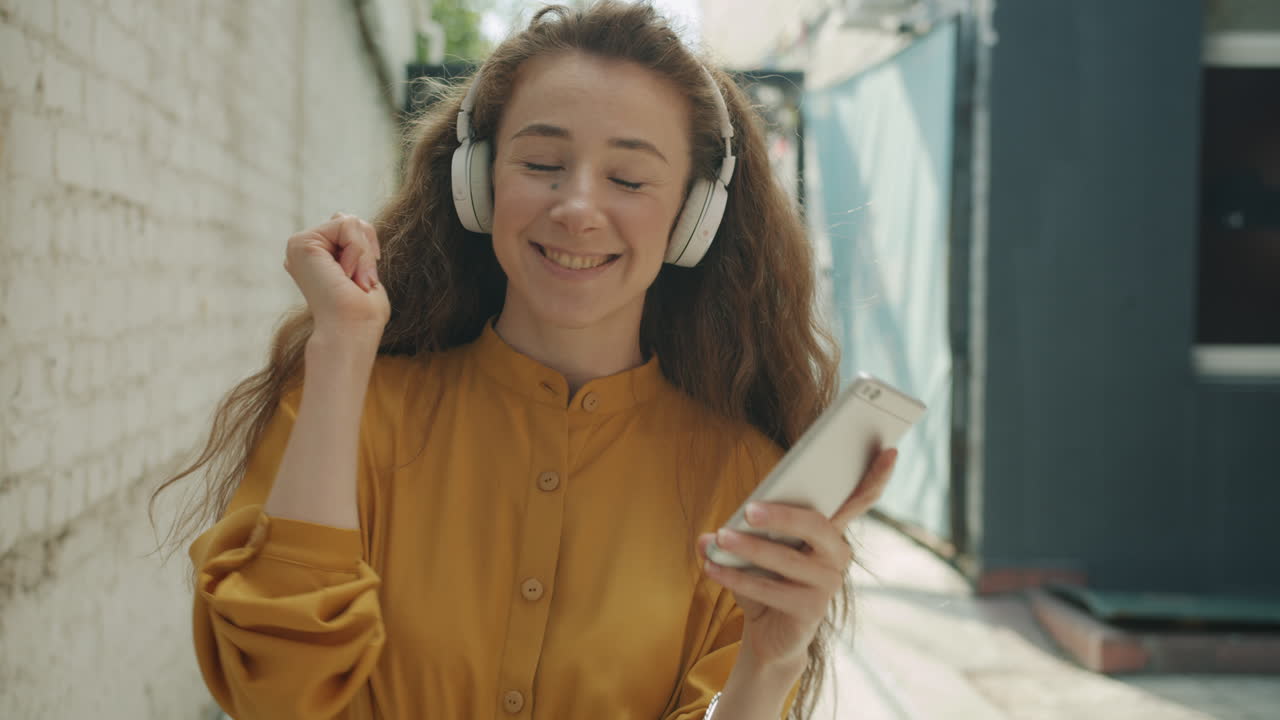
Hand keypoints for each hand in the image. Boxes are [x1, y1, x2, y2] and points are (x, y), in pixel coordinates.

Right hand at [284, 212, 389, 340]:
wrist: (351, 331)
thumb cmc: (363, 312)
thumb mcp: (364, 269)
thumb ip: (353, 243)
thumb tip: (340, 216)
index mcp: (316, 259)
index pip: (352, 229)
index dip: (368, 250)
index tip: (363, 281)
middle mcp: (304, 251)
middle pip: (350, 221)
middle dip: (366, 248)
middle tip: (359, 281)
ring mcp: (299, 246)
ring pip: (349, 221)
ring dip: (362, 253)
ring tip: (352, 280)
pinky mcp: (301, 243)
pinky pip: (346, 224)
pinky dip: (357, 250)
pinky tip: (345, 274)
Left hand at [697, 448, 898, 668]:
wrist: (770, 634)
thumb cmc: (766, 581)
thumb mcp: (754, 550)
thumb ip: (736, 536)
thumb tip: (707, 536)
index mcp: (830, 531)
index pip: (860, 501)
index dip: (877, 477)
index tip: (890, 450)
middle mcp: (837, 554)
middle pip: (816, 525)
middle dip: (782, 515)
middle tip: (748, 510)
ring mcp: (827, 583)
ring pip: (787, 559)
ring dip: (749, 548)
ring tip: (719, 539)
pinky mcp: (811, 610)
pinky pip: (771, 589)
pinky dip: (737, 577)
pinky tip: (712, 568)